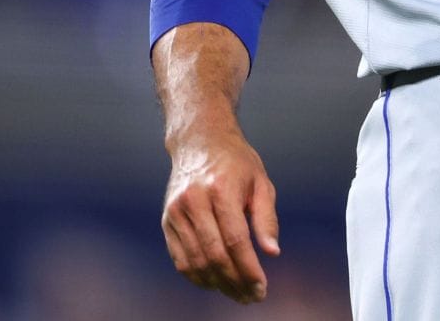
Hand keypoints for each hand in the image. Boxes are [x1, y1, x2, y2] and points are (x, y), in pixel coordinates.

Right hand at [161, 123, 280, 302]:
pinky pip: (180, 259)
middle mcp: (194, 201)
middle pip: (214, 255)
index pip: (235, 240)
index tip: (261, 287)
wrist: (200, 142)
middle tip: (252, 297)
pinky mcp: (166, 221)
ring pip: (195, 261)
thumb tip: (272, 252)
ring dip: (217, 284)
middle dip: (234, 282)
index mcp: (221, 189)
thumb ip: (266, 218)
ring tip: (237, 294)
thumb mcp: (261, 182)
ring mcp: (176, 213)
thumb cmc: (237, 162)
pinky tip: (216, 283)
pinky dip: (197, 276)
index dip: (248, 269)